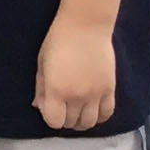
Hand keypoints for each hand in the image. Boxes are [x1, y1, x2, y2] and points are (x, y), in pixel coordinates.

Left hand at [34, 15, 116, 132]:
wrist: (85, 26)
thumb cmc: (58, 41)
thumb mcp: (42, 64)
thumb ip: (41, 88)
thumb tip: (39, 107)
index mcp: (56, 90)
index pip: (54, 121)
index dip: (51, 117)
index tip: (51, 108)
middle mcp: (76, 96)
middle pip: (71, 124)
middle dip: (65, 119)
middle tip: (64, 107)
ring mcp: (95, 94)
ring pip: (89, 123)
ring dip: (81, 121)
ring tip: (78, 110)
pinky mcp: (110, 90)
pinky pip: (107, 114)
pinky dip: (99, 116)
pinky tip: (93, 109)